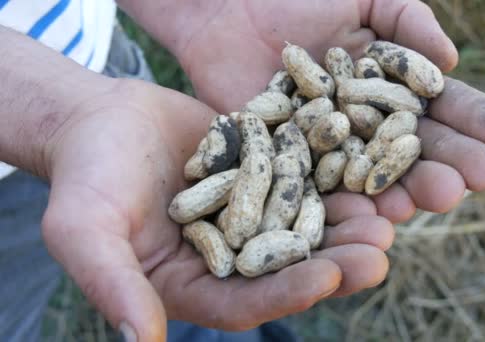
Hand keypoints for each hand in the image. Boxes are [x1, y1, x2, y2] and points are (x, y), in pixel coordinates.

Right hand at [41, 79, 394, 340]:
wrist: (102, 122)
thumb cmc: (85, 177)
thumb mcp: (85, 230)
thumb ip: (114, 283)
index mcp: (195, 286)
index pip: (247, 302)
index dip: (288, 292)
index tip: (328, 278)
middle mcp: (231, 258)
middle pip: (289, 268)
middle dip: (336, 263)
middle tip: (379, 253)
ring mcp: (251, 217)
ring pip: (306, 227)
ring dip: (346, 225)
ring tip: (386, 216)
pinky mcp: (263, 178)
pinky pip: (303, 182)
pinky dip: (333, 178)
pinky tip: (366, 168)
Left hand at [174, 0, 484, 222]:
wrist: (224, 6)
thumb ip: (408, 21)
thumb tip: (451, 66)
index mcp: (389, 87)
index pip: (438, 107)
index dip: (470, 119)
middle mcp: (363, 123)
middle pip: (411, 148)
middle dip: (448, 161)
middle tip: (482, 177)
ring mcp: (327, 147)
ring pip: (372, 174)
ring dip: (408, 187)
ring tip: (439, 195)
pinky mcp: (290, 162)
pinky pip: (321, 185)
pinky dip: (348, 198)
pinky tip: (378, 210)